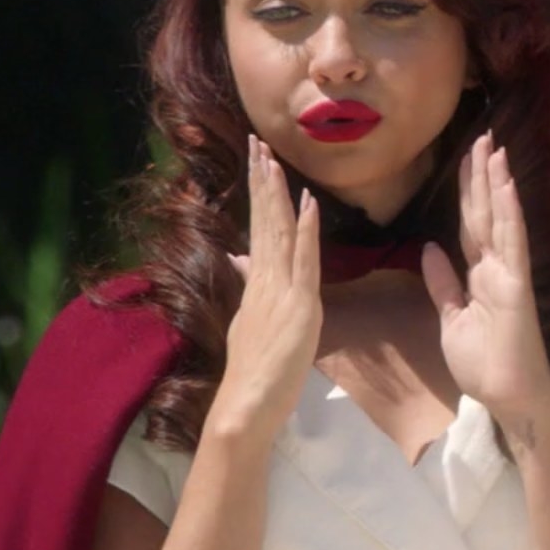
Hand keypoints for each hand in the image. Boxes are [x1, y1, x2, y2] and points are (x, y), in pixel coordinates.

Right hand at [206, 137, 322, 448]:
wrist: (247, 407)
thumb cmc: (256, 371)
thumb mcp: (252, 320)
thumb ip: (250, 287)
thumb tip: (241, 259)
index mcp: (259, 283)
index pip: (260, 227)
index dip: (261, 192)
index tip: (259, 160)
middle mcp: (266, 280)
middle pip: (265, 220)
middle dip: (263, 180)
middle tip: (258, 142)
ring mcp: (280, 291)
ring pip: (280, 233)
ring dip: (278, 194)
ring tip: (272, 157)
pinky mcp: (298, 306)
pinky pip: (304, 261)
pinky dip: (307, 230)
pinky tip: (308, 204)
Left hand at [423, 133, 549, 431]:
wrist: (506, 395)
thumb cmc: (482, 363)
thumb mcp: (450, 319)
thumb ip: (443, 283)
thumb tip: (430, 247)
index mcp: (479, 274)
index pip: (469, 224)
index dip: (468, 192)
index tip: (467, 159)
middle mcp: (496, 266)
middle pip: (485, 213)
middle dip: (481, 175)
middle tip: (482, 136)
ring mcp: (508, 273)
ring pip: (499, 219)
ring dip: (496, 183)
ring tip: (493, 148)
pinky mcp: (516, 285)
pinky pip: (511, 242)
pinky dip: (509, 213)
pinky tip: (507, 186)